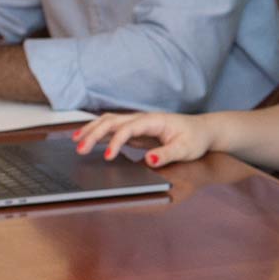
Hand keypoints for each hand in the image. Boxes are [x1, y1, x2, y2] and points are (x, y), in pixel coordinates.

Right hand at [74, 112, 216, 167]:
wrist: (203, 131)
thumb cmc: (195, 139)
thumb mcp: (185, 150)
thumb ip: (167, 155)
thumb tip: (148, 160)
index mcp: (154, 121)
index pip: (128, 129)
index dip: (116, 141)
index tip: (107, 157)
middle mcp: (142, 119)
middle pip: (113, 121)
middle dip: (94, 133)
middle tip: (79, 149)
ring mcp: (138, 123)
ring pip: (110, 122)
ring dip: (92, 130)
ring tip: (75, 142)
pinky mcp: (136, 131)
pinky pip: (113, 129)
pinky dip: (98, 132)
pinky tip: (86, 140)